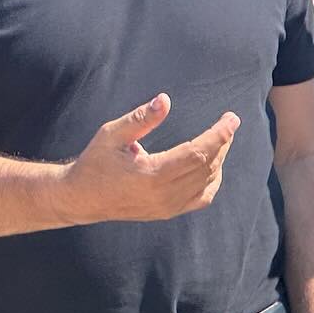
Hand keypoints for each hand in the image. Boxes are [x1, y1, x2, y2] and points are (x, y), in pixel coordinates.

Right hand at [62, 94, 239, 223]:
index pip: (197, 153)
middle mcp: (163, 195)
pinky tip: (212, 165)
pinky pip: (200, 198)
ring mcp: (167, 207)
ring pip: (207, 182)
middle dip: (222, 142)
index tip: (231, 118)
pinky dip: (212, 180)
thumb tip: (165, 100)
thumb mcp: (112, 134)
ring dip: (218, 159)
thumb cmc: (95, 162)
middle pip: (207, 167)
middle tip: (229, 122)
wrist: (82, 198)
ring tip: (221, 138)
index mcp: (152, 175)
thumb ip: (140, 118)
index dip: (218, 135)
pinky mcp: (167, 212)